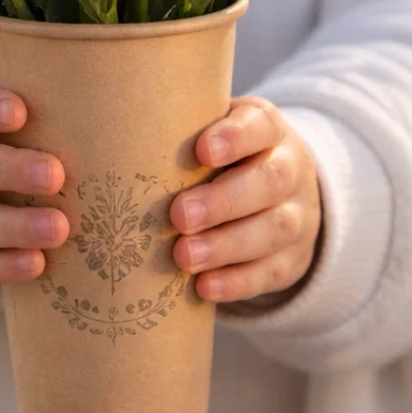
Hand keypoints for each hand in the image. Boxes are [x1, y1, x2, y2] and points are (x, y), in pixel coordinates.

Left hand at [170, 97, 321, 302]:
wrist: (280, 197)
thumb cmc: (223, 161)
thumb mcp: (210, 137)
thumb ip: (179, 137)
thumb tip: (113, 146)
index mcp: (267, 130)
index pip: (260, 124)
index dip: (236, 137)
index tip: (202, 151)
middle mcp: (290, 169)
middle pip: (270, 180)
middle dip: (224, 200)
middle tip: (180, 215)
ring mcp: (298, 215)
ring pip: (275, 229)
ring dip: (226, 245)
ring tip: (184, 257)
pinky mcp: (293, 259)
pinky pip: (272, 272)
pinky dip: (238, 282)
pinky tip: (204, 288)